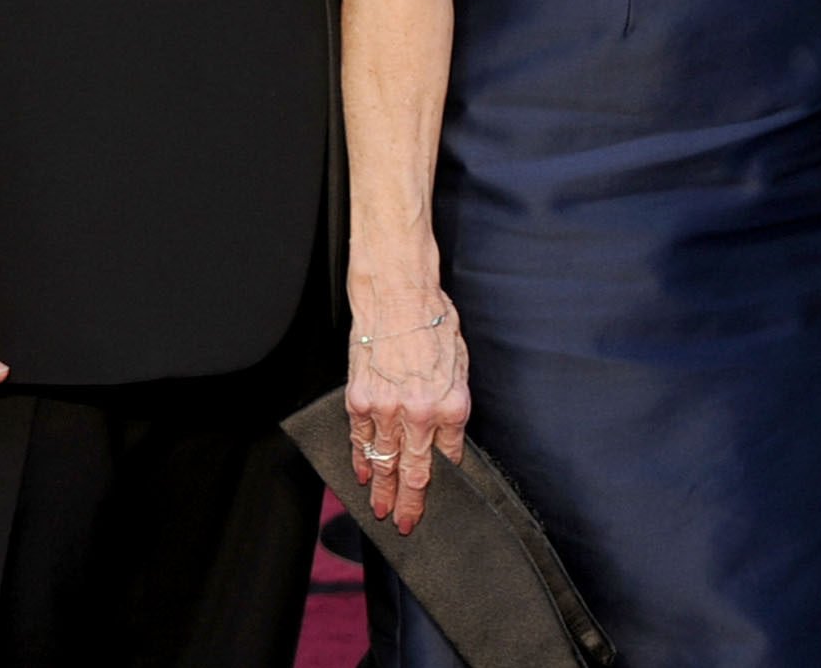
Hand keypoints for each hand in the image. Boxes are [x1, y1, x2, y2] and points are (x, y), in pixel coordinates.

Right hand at [346, 288, 468, 533]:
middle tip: (406, 525)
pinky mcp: (360, 400)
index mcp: (451, 406)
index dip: (442, 481)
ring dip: (382, 491)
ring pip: (384, 463)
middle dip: (410, 504)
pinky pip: (360, 441)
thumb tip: (447, 439)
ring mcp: (387, 410)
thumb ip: (453, 405)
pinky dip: (360, 461)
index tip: (437, 499)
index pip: (447, 457)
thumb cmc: (433, 323)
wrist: (399, 296)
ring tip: (382, 512)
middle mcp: (420, 414)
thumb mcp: (460, 365)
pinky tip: (362, 476)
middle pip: (414, 472)